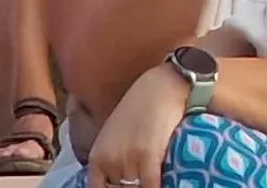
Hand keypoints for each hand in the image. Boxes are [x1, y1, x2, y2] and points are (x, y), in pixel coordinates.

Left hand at [84, 67, 190, 187]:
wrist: (160, 88)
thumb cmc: (142, 109)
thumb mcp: (116, 136)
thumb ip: (115, 158)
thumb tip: (121, 179)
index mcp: (97, 157)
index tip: (124, 187)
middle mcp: (108, 160)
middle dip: (132, 187)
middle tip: (142, 181)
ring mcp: (126, 159)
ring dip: (144, 186)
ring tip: (164, 181)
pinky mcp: (147, 155)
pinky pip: (150, 186)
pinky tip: (169, 185)